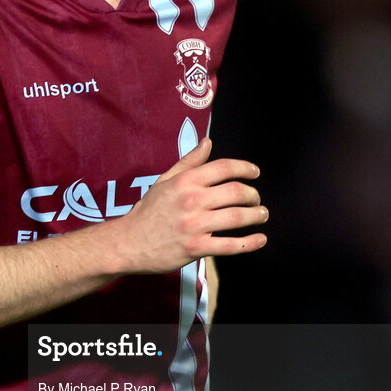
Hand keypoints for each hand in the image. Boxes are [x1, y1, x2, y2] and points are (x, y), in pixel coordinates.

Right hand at [111, 137, 267, 273]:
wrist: (128, 243)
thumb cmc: (148, 211)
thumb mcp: (165, 181)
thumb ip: (189, 162)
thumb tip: (208, 142)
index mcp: (185, 181)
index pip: (223, 167)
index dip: (245, 168)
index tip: (255, 172)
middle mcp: (192, 200)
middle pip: (236, 192)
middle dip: (253, 195)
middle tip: (256, 199)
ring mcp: (195, 225)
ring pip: (237, 217)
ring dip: (256, 215)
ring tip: (262, 215)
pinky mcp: (196, 248)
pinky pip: (230, 245)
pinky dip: (249, 243)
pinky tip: (260, 239)